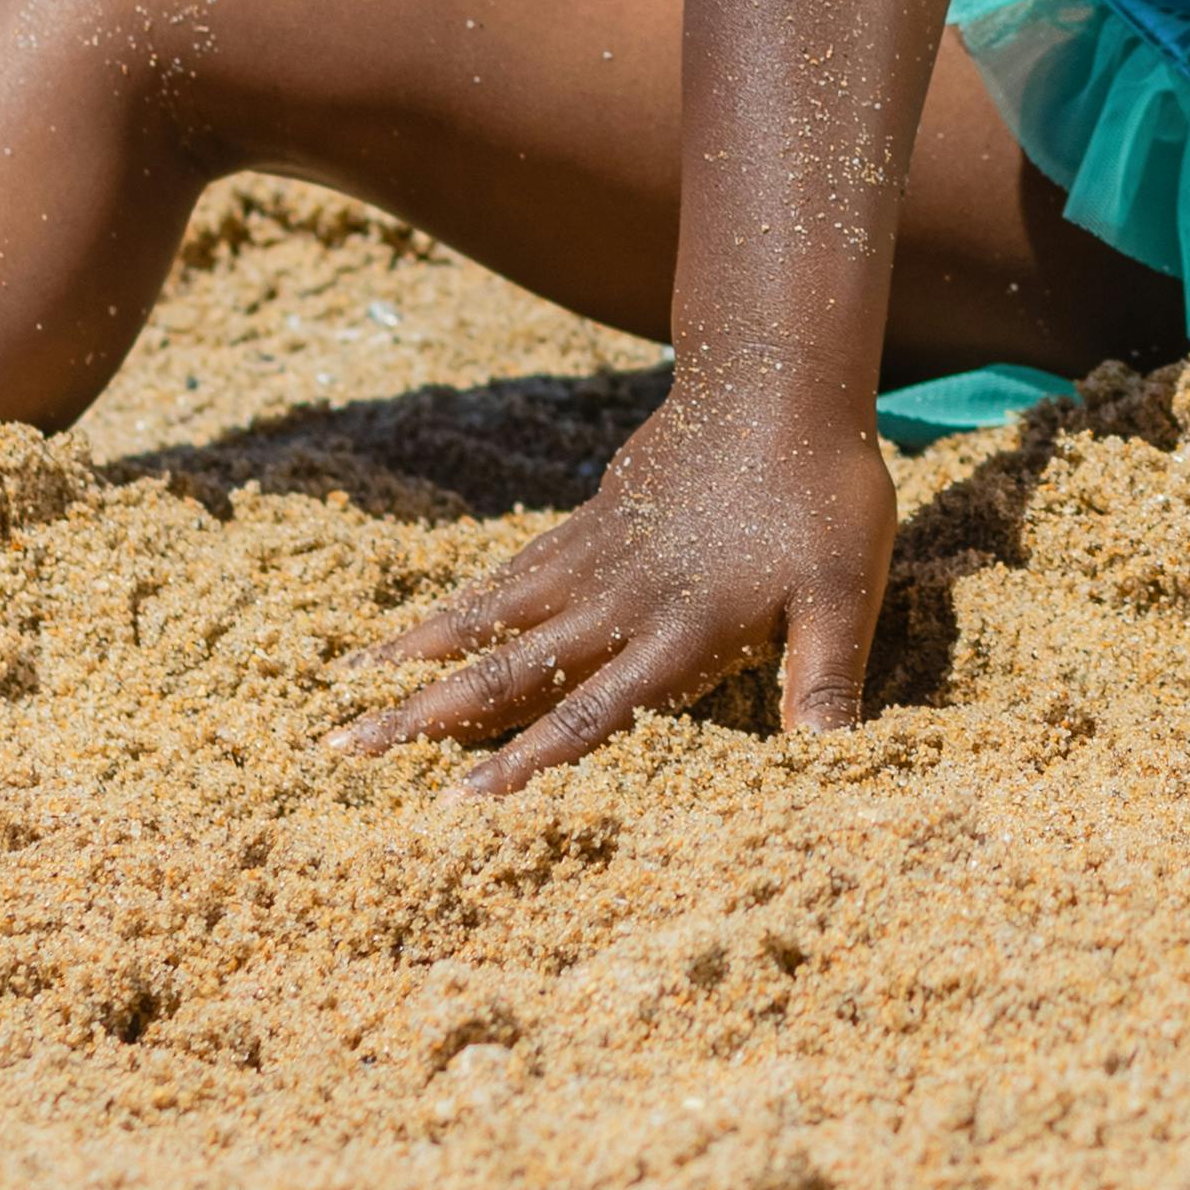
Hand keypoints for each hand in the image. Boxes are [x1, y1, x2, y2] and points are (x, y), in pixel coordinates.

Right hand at [337, 373, 897, 791]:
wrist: (777, 383)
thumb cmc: (822, 495)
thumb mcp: (845, 593)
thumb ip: (825, 681)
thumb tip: (828, 771)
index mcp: (678, 634)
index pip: (588, 715)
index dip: (524, 764)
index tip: (455, 806)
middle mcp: (619, 603)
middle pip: (508, 672)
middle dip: (427, 720)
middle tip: (345, 754)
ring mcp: (593, 560)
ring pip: (489, 621)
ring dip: (418, 662)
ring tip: (345, 695)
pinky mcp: (585, 525)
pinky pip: (506, 578)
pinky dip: (454, 609)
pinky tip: (410, 634)